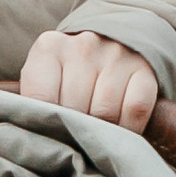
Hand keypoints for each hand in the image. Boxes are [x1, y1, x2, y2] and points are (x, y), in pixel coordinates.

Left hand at [19, 29, 160, 131]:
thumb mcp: (44, 77)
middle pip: (74, 108)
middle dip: (74, 130)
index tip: (49, 135)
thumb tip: (31, 138)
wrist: (112, 37)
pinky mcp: (144, 70)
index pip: (40, 98)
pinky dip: (128, 129)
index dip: (45, 124)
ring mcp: (116, 55)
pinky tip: (119, 131)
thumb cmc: (68, 71)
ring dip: (101, 133)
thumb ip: (34, 101)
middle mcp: (83, 46)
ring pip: (105, 113)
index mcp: (50, 47)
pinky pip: (135, 109)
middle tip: (74, 138)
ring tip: (95, 136)